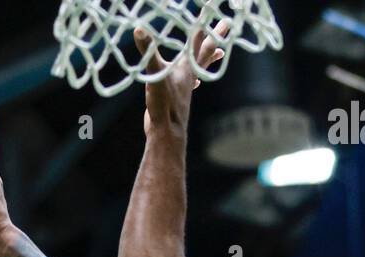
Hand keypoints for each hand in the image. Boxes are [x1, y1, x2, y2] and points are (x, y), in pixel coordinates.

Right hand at [136, 16, 229, 136]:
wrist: (167, 133)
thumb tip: (138, 29)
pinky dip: (193, 77)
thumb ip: (148, 51)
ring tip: (218, 53)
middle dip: (215, 37)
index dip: (207, 25)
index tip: (221, 15)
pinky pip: (189, 82)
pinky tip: (194, 81)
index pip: (200, 40)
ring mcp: (184, 86)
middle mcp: (189, 74)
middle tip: (226, 25)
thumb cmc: (164, 104)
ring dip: (208, 57)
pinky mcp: (177, 97)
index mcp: (186, 66)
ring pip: (200, 66)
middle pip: (206, 51)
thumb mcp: (155, 73)